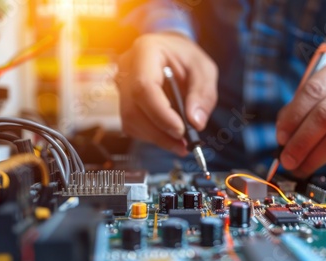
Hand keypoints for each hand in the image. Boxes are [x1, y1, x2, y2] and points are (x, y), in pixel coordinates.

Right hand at [116, 32, 217, 155]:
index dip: (161, 114)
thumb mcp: (204, 69)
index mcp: (145, 51)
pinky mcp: (123, 101)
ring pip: (130, 121)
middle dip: (160, 132)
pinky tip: (168, 135)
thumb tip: (196, 122)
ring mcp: (121, 85)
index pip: (144, 87)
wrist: (171, 52)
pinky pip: (132, 125)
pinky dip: (151, 135)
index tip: (181, 130)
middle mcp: (127, 68)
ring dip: (156, 138)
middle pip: (134, 109)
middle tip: (184, 144)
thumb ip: (203, 94)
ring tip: (180, 143)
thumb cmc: (186, 57)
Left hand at [276, 56, 325, 176]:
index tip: (281, 137)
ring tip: (300, 167)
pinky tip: (322, 162)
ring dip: (315, 157)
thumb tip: (283, 139)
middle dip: (302, 142)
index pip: (313, 90)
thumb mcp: (315, 96)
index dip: (293, 116)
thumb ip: (296, 111)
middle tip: (287, 159)